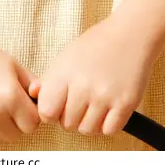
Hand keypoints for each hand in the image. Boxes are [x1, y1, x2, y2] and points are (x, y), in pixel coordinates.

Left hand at [28, 17, 153, 136]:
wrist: (130, 33)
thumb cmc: (96, 44)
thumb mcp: (66, 56)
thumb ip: (49, 79)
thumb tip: (33, 95)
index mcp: (65, 72)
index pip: (46, 112)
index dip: (51, 111)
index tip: (58, 104)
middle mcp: (83, 86)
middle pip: (67, 125)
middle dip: (71, 116)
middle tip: (80, 100)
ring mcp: (105, 96)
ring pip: (88, 130)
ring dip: (90, 122)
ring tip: (94, 103)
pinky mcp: (125, 104)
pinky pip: (109, 131)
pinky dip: (107, 123)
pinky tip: (108, 107)